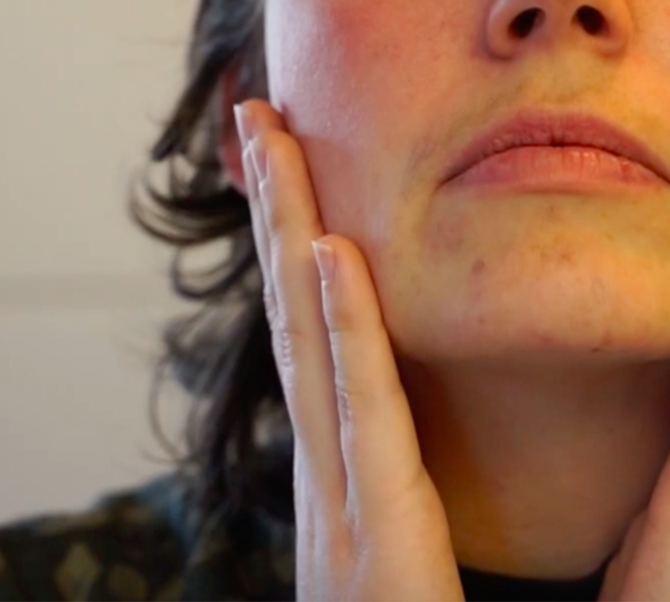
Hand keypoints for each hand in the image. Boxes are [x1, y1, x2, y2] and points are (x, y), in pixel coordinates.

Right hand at [231, 97, 463, 601]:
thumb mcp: (417, 562)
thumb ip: (407, 497)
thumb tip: (411, 444)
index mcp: (358, 486)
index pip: (330, 340)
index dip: (301, 244)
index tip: (295, 160)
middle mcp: (333, 485)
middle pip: (298, 321)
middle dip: (272, 212)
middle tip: (252, 113)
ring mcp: (340, 513)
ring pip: (310, 346)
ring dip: (286, 233)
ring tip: (268, 139)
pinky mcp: (371, 549)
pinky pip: (360, 422)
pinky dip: (338, 335)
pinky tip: (327, 253)